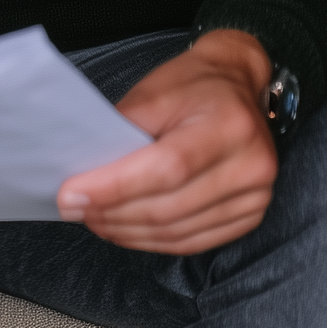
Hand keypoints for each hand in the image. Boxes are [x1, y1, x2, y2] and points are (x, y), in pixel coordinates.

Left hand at [58, 29, 275, 253]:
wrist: (239, 85)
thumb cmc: (195, 85)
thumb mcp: (155, 91)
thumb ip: (123, 131)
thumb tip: (85, 174)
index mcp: (231, 124)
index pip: (166, 168)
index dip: (115, 187)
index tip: (71, 195)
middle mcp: (251, 163)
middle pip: (168, 206)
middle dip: (112, 213)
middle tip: (74, 209)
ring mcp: (255, 195)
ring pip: (175, 232)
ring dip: (127, 232)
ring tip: (95, 219)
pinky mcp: (249, 216)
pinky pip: (191, 242)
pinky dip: (152, 241)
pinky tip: (126, 229)